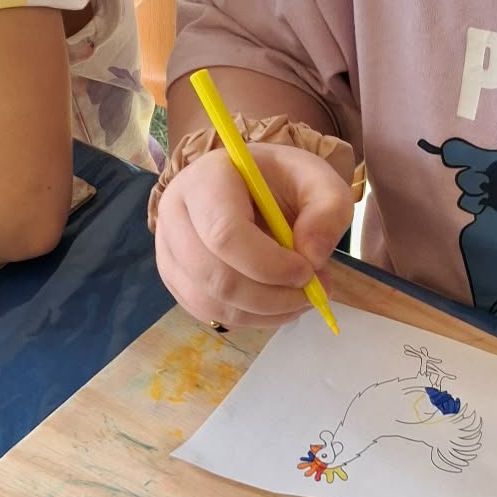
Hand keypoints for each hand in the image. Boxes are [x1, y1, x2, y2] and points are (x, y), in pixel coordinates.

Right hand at [154, 143, 352, 328]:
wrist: (253, 188)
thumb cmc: (283, 182)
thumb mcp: (319, 182)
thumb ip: (328, 211)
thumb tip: (312, 257)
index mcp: (205, 179)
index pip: (224, 234)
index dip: (269, 264)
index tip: (307, 271)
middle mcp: (174, 213)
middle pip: (216, 277)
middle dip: (272, 296)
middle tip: (312, 291)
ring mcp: (168, 249)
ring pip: (212, 302)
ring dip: (266, 311)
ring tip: (301, 296)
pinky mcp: (175, 279)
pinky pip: (210, 313)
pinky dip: (252, 317)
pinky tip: (278, 303)